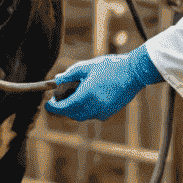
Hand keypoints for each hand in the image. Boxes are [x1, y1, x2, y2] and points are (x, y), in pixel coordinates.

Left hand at [44, 46, 161, 121]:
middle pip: (72, 114)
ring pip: (82, 116)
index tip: (48, 104)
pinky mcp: (109, 113)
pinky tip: (87, 97)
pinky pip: (92, 115)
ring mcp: (103, 111)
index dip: (54, 107)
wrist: (134, 72)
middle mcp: (94, 107)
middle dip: (63, 108)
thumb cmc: (110, 66)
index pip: (65, 107)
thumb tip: (56, 80)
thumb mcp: (87, 67)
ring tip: (73, 95)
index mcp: (87, 95)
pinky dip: (85, 109)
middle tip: (58, 98)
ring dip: (74, 109)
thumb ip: (69, 74)